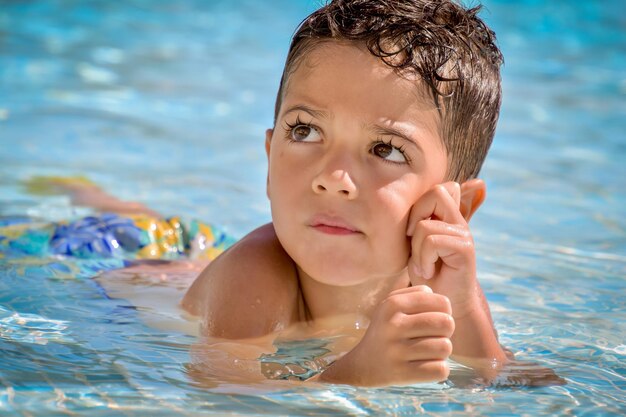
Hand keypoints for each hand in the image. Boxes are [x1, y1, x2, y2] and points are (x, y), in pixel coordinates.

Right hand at [318, 285, 453, 385]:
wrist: (361, 364)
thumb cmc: (386, 330)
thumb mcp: (392, 304)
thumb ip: (418, 294)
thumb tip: (444, 303)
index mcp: (393, 304)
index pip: (442, 303)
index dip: (444, 312)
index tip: (433, 319)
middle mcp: (393, 325)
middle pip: (446, 323)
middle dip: (445, 332)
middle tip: (433, 337)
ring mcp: (396, 350)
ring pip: (445, 347)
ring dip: (441, 352)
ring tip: (428, 352)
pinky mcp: (401, 373)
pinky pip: (440, 370)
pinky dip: (439, 370)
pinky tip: (427, 366)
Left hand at [406, 181, 482, 318]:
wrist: (442, 305)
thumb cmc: (428, 275)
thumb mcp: (418, 244)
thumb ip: (421, 221)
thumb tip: (438, 197)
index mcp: (448, 217)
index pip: (439, 188)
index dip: (418, 206)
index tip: (411, 232)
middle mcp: (459, 222)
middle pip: (436, 193)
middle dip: (415, 218)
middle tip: (414, 244)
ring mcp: (464, 234)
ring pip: (425, 225)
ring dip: (416, 250)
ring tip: (423, 266)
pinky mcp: (466, 248)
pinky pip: (431, 241)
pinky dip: (423, 259)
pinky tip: (428, 272)